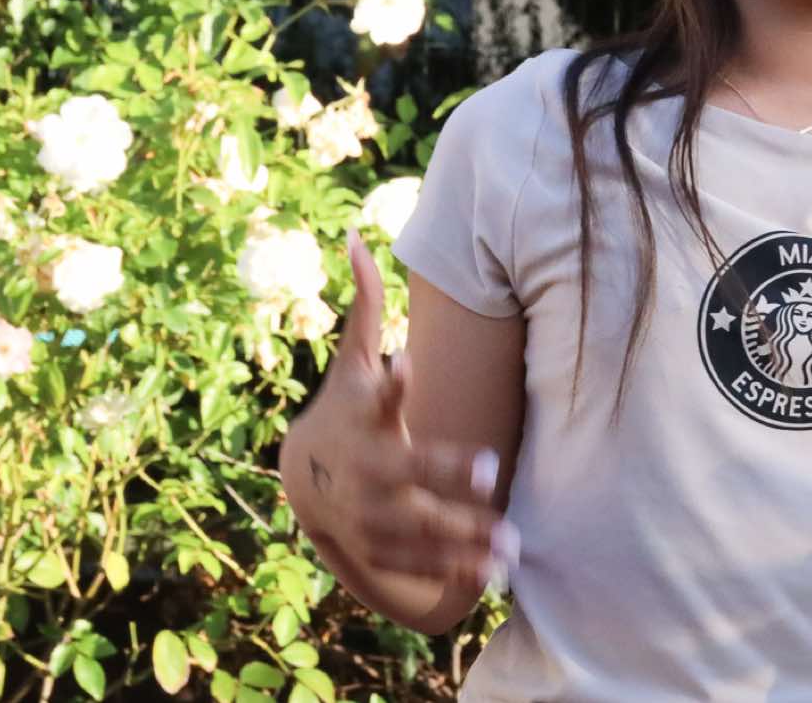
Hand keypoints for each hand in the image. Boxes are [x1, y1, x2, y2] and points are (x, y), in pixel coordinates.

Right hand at [299, 228, 515, 591]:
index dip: (389, 382)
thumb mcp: (350, 359)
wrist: (302, 476)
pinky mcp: (373, 547)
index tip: (406, 363)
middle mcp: (362, 466)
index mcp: (361, 415)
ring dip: (459, 538)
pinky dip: (448, 573)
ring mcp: (365, 513)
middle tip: (494, 472)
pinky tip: (492, 574)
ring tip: (510, 543)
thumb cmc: (344, 408)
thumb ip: (364, 305)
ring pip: (413, 529)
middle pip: (403, 473)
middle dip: (444, 475)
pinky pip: (413, 565)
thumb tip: (356, 237)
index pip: (373, 395)